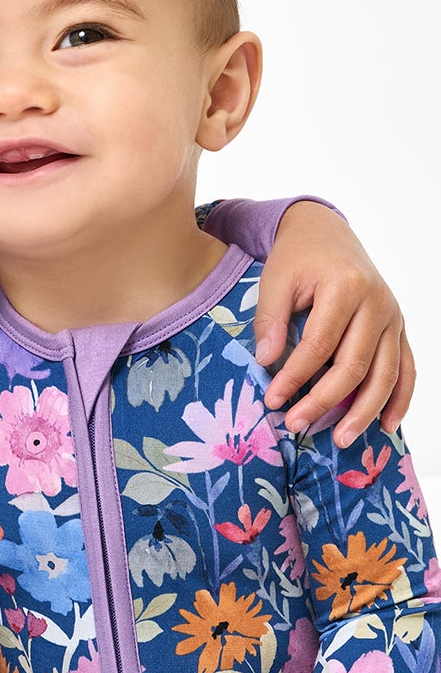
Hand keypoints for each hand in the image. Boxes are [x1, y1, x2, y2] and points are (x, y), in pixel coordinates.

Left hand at [254, 201, 412, 444]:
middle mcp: (378, 303)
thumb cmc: (298, 258)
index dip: (295, 377)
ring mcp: (393, 317)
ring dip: (364, 411)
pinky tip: (387, 425)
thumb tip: (266, 362)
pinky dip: (399, 398)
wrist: (326, 233)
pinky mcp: (398, 327)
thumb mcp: (275, 280)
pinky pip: (406, 367)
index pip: (319, 345)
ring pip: (385, 373)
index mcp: (346, 287)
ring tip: (340, 439)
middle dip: (324, 401)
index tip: (272, 400)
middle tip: (296, 425)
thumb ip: (270, 320)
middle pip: (354, 365)